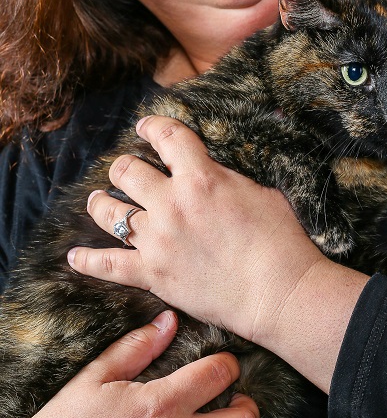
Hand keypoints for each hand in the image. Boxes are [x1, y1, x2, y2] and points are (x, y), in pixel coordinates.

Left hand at [68, 115, 327, 344]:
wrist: (278, 291)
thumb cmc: (280, 240)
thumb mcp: (261, 191)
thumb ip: (227, 179)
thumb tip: (213, 176)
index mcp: (201, 177)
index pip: (168, 137)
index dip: (153, 126)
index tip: (146, 126)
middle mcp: (171, 203)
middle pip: (128, 171)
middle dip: (125, 166)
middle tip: (126, 169)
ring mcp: (157, 239)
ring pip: (111, 212)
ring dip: (101, 202)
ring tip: (97, 199)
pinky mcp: (153, 274)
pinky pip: (108, 265)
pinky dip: (88, 261)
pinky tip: (74, 257)